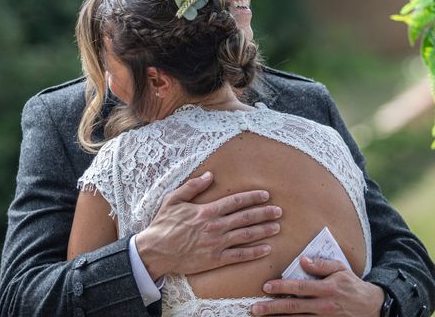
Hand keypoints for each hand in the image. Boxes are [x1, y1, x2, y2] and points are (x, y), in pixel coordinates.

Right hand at [136, 171, 281, 279]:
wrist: (156, 251)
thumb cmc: (164, 224)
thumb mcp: (174, 199)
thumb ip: (192, 186)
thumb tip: (209, 175)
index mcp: (207, 211)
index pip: (236, 202)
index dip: (252, 198)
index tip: (266, 195)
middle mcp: (215, 226)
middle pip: (246, 218)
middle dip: (264, 213)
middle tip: (279, 211)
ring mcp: (217, 244)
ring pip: (246, 236)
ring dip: (263, 231)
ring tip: (277, 227)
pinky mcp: (215, 259)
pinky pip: (239, 256)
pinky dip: (254, 252)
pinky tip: (266, 249)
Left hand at [251, 257, 383, 315]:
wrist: (371, 307)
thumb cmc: (352, 285)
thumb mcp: (341, 269)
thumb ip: (321, 264)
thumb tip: (302, 260)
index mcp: (327, 288)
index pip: (300, 288)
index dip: (282, 287)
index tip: (266, 286)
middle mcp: (324, 306)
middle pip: (294, 307)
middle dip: (272, 308)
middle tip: (255, 308)